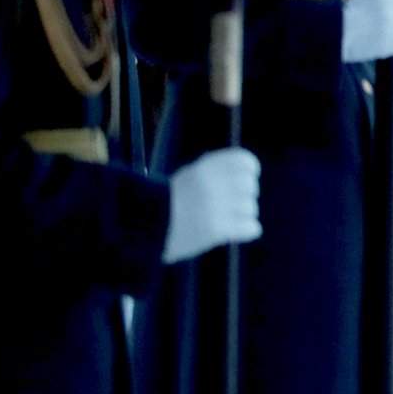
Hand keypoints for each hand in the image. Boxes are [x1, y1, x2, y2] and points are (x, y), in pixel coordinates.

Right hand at [162, 147, 261, 263]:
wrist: (141, 229)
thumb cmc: (165, 204)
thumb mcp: (187, 177)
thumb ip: (215, 173)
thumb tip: (247, 175)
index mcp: (204, 168)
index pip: (244, 161)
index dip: (251, 171)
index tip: (250, 178)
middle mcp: (212, 184)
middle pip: (250, 186)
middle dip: (246, 197)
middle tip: (235, 206)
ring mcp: (214, 207)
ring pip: (250, 209)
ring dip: (244, 216)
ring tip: (230, 222)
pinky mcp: (216, 230)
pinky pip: (250, 228)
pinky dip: (249, 230)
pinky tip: (242, 232)